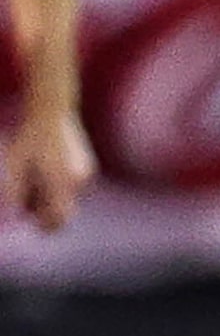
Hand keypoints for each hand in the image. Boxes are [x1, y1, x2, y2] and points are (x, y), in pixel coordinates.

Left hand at [3, 107, 96, 232]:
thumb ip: (15, 193)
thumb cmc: (28, 138)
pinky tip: (48, 166)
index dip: (44, 225)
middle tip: (27, 197)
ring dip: (52, 195)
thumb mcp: (14, 166)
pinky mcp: (88, 169)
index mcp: (60, 182)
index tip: (32, 223)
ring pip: (68, 198)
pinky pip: (73, 186)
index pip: (58, 218)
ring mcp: (86, 175)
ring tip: (36, 174)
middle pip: (64, 210)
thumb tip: (15, 216)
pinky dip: (60, 184)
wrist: (51, 111)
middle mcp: (78, 181)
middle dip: (46, 209)